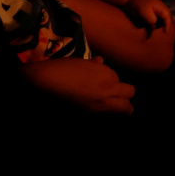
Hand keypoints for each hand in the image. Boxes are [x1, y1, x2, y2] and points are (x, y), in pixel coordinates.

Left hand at [20, 56, 135, 113]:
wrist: (44, 79)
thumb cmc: (58, 103)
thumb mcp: (79, 114)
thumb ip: (98, 110)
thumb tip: (106, 110)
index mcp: (104, 103)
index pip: (127, 107)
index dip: (127, 111)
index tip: (123, 112)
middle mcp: (109, 86)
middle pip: (130, 90)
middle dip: (125, 95)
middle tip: (114, 99)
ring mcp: (103, 72)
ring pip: (117, 77)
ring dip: (112, 82)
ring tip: (95, 86)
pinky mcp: (93, 61)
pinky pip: (104, 66)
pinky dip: (100, 71)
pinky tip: (88, 74)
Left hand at [122, 0, 174, 35]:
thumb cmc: (137, 4)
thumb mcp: (145, 13)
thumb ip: (152, 20)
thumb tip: (154, 26)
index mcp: (160, 7)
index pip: (167, 17)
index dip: (167, 25)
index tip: (165, 32)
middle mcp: (159, 8)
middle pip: (165, 18)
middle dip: (163, 25)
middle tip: (157, 31)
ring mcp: (154, 10)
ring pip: (159, 20)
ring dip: (157, 25)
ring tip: (151, 29)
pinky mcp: (148, 12)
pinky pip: (154, 19)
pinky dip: (152, 24)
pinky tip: (147, 27)